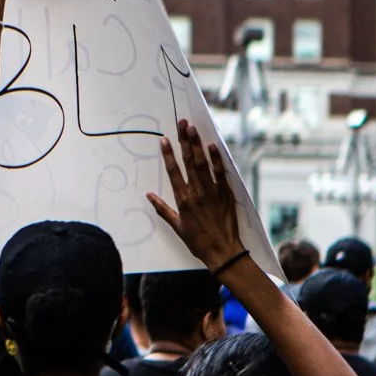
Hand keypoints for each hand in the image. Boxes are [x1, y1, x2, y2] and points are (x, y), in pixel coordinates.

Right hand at [147, 119, 246, 269]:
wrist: (223, 252)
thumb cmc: (198, 241)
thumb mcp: (177, 227)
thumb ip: (163, 209)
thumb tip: (149, 195)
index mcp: (183, 200)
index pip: (173, 172)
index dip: (168, 154)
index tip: (165, 139)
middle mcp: (197, 193)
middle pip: (189, 162)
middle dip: (184, 141)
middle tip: (182, 123)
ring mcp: (212, 192)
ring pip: (203, 164)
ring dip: (197, 144)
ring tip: (193, 129)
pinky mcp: (225, 194)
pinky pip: (220, 173)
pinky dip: (216, 159)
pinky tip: (213, 146)